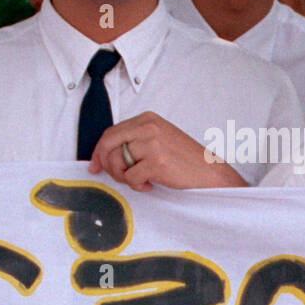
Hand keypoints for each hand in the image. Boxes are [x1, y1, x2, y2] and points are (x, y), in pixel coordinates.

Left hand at [89, 111, 245, 190]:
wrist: (210, 173)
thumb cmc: (186, 160)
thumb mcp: (159, 139)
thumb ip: (136, 140)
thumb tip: (106, 154)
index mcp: (148, 119)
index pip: (111, 132)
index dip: (99, 151)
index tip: (95, 165)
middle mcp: (148, 126)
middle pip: (108, 144)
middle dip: (105, 164)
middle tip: (113, 177)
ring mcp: (152, 143)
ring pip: (117, 162)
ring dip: (124, 177)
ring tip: (140, 180)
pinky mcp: (156, 161)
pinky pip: (131, 177)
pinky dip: (138, 186)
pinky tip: (151, 185)